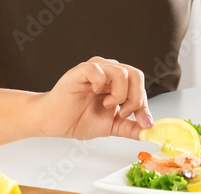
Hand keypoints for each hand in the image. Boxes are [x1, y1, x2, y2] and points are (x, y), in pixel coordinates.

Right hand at [34, 56, 152, 140]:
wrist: (53, 121)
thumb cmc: (76, 118)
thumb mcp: (110, 126)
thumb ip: (129, 127)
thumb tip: (147, 131)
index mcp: (116, 83)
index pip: (139, 85)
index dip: (144, 104)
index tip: (144, 123)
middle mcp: (108, 72)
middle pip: (135, 75)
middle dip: (135, 98)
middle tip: (123, 112)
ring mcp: (95, 70)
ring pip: (121, 72)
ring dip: (119, 94)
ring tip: (107, 105)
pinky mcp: (80, 71)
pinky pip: (98, 69)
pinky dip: (100, 83)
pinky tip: (94, 93)